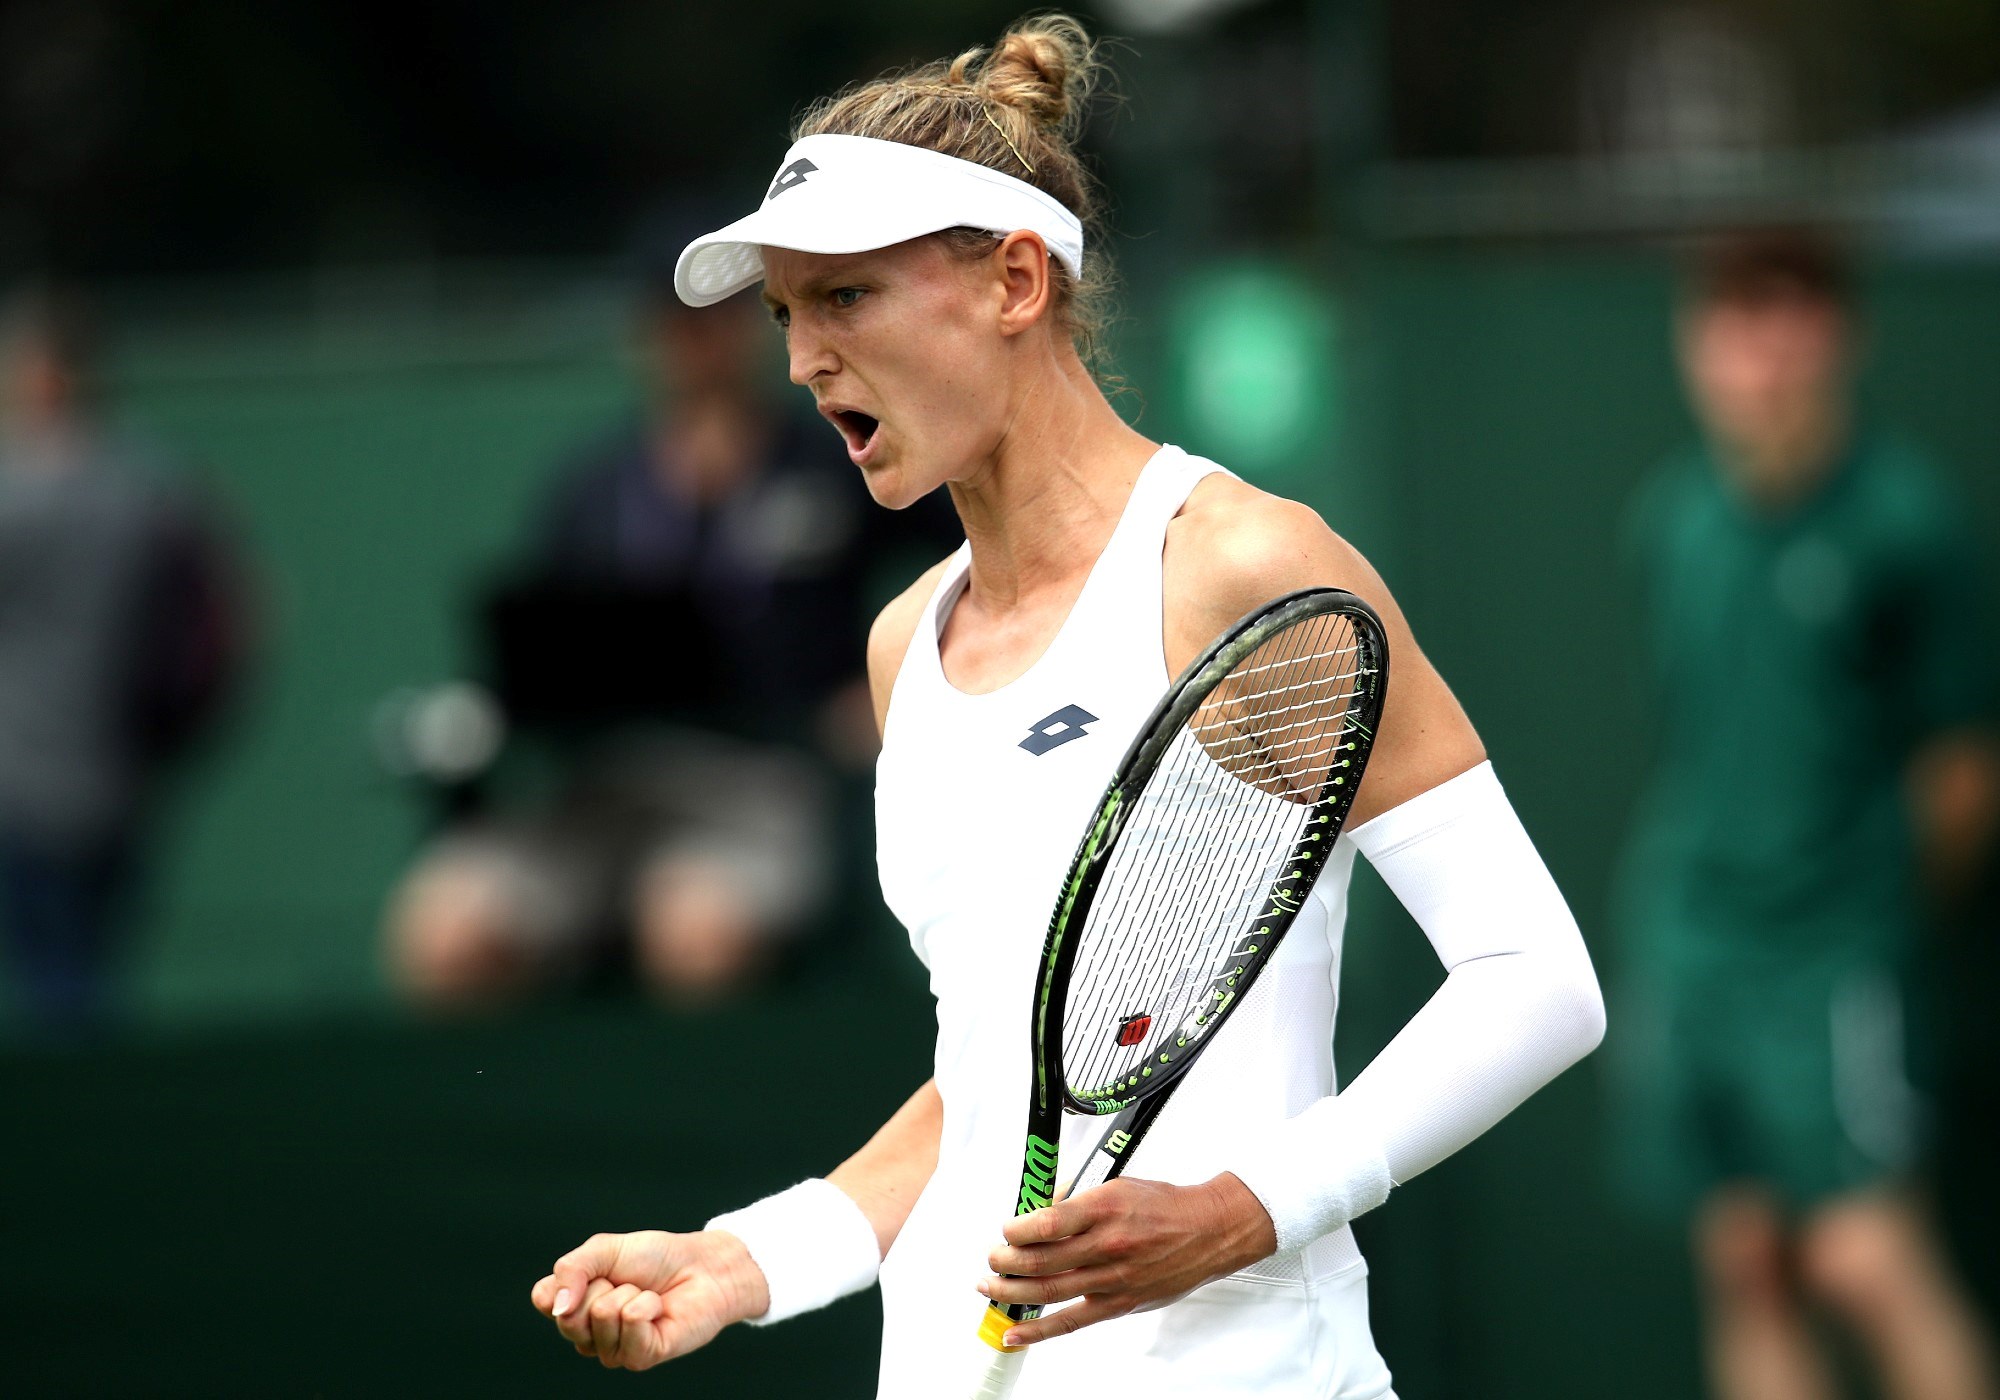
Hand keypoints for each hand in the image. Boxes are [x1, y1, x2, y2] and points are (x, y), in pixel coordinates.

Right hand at [529, 1229, 770, 1370]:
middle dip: (602, 1284)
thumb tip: (556, 1307)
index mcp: (574, 1306)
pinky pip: (630, 1323)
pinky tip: (659, 1308)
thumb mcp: (605, 1248)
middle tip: (628, 1281)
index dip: (568, 1279)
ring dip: (629, 1293)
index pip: (543, 1299)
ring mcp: (613, 1349)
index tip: (597, 1268)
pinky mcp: (640, 1357)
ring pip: (601, 1316)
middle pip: (568, 1313)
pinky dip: (647, 1305)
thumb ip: (571, 1269)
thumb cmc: (655, 1258)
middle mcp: (589, 1334)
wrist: (702, 1266)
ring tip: (646, 1294)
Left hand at [977, 1173, 1277, 1346]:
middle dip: (1006, 1262)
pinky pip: (1070, 1322)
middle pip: (1041, 1260)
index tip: (1006, 1229)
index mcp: (1104, 1208)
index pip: (1048, 1223)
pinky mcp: (1118, 1304)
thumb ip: (1077, 1200)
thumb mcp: (1118, 1186)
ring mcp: (1112, 1278)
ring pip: (1049, 1291)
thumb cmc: (1164, 1206)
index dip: (1016, 1229)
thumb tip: (1039, 1209)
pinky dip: (1038, 1331)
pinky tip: (1014, 1333)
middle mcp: (1106, 1245)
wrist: (1208, 1231)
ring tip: (990, 1288)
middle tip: (991, 1259)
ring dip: (1011, 1292)